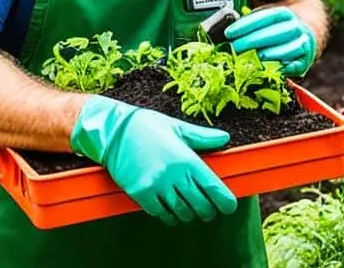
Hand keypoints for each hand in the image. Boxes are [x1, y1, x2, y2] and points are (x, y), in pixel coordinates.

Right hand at [70, 95, 237, 225]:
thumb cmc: (148, 127)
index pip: (214, 189)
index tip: (229, 207)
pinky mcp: (140, 193)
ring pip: (182, 213)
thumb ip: (202, 137)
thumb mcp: (177, 128)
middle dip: (208, 211)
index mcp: (186, 159)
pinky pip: (161, 214)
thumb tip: (224, 138)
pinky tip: (170, 209)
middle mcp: (173, 175)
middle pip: (201, 206)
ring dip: (189, 214)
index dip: (225, 202)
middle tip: (208, 209)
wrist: (114, 131)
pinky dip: (169, 215)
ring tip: (189, 208)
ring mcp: (156, 186)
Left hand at [224, 7, 316, 75]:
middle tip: (235, 47)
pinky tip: (266, 70)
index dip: (247, 24)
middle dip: (253, 40)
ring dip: (269, 54)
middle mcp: (296, 28)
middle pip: (276, 33)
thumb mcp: (266, 19)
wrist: (304, 36)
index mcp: (285, 14)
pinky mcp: (304, 62)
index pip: (267, 16)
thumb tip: (230, 33)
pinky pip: (294, 66)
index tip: (230, 32)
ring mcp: (303, 45)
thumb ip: (251, 24)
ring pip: (289, 49)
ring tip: (252, 58)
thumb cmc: (278, 29)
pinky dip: (281, 68)